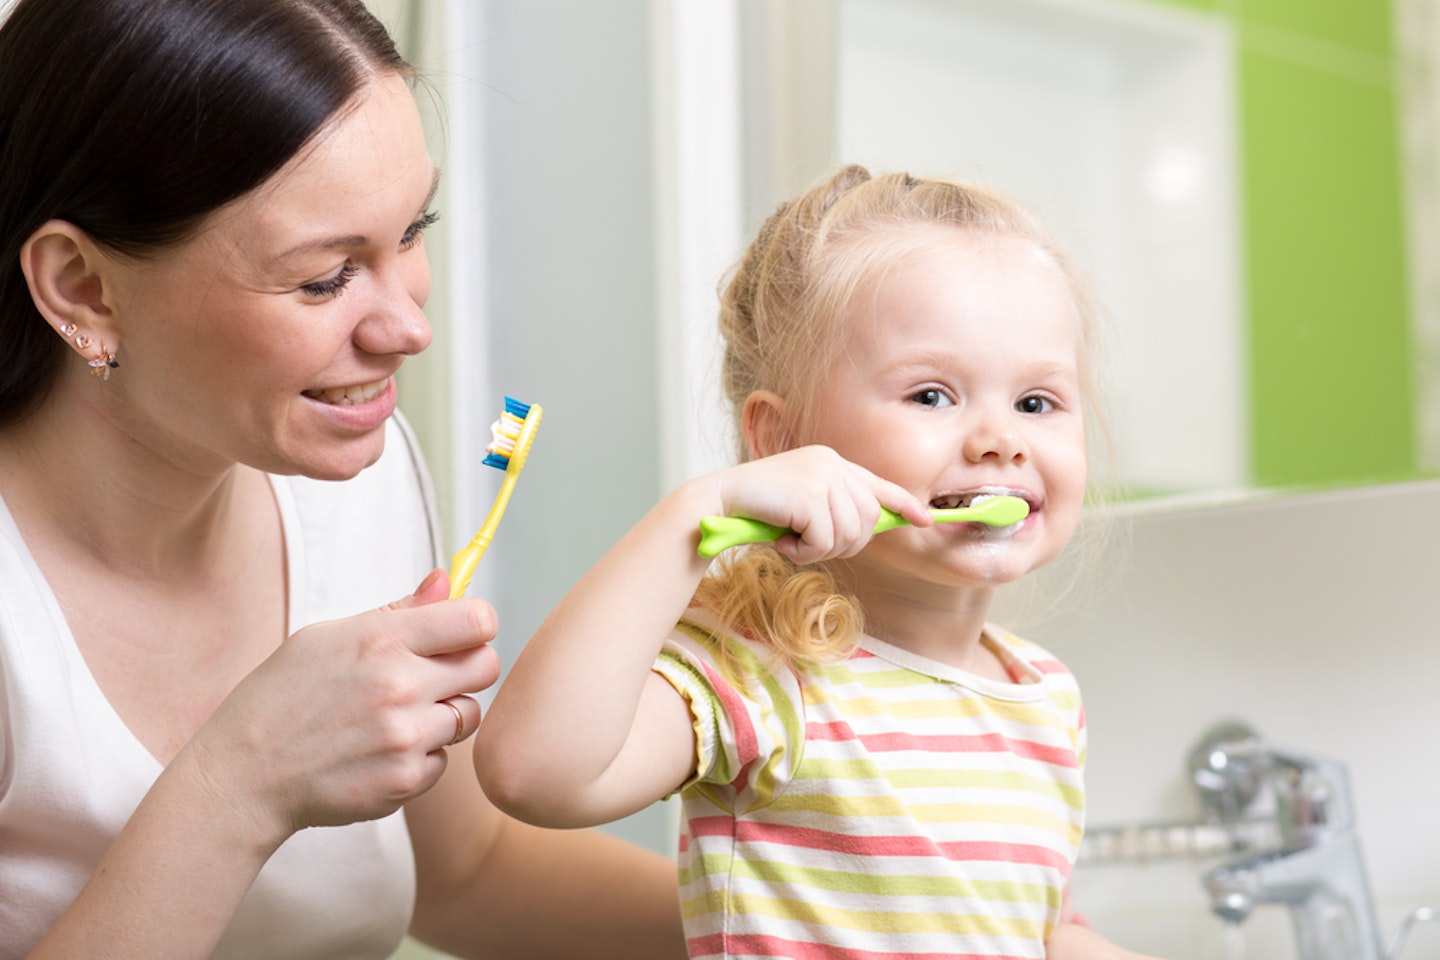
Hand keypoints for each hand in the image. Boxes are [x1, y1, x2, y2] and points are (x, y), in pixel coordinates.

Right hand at [187, 568, 499, 843]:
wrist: (243, 776)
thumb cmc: (281, 698)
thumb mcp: (326, 637)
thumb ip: (398, 611)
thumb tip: (448, 580)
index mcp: (381, 640)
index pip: (477, 620)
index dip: (475, 625)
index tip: (460, 634)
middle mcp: (400, 686)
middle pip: (486, 666)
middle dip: (467, 668)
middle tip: (432, 677)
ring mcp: (406, 737)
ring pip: (468, 716)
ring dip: (443, 716)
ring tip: (395, 718)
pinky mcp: (406, 781)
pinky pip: (444, 761)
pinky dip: (421, 758)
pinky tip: (378, 752)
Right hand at [711, 445, 930, 565]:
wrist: (718, 502)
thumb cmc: (757, 510)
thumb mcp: (802, 505)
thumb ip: (833, 509)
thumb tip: (868, 529)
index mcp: (831, 462)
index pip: (880, 485)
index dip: (905, 505)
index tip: (926, 521)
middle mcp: (831, 463)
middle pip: (868, 520)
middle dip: (845, 544)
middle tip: (809, 545)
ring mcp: (822, 475)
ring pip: (849, 534)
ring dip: (820, 550)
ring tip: (792, 541)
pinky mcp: (810, 492)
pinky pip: (826, 541)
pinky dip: (805, 552)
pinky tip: (783, 542)